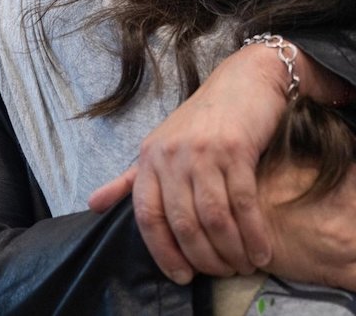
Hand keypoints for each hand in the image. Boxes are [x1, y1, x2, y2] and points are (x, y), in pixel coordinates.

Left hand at [89, 44, 290, 283]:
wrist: (246, 80)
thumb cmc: (203, 119)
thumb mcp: (161, 145)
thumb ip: (130, 179)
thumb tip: (92, 205)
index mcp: (149, 158)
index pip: (147, 216)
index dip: (163, 252)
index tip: (181, 276)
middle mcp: (172, 155)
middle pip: (183, 223)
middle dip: (204, 258)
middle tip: (222, 274)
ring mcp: (204, 151)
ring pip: (214, 217)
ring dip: (231, 250)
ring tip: (244, 266)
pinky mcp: (236, 149)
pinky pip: (243, 202)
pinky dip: (254, 232)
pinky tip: (262, 250)